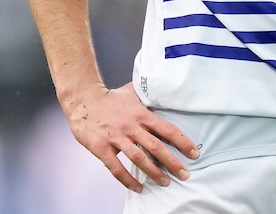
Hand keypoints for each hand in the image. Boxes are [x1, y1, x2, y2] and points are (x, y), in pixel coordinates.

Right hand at [63, 82, 199, 191]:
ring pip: (139, 158)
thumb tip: (161, 89)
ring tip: (165, 182)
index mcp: (140, 113)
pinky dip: (128, 180)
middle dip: (172, 162)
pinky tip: (138, 186)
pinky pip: (117, 168)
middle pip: (156, 146)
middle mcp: (131, 126)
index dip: (182, 142)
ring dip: (154, 172)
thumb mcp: (130, 93)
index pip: (166, 129)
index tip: (194, 153)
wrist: (82, 99)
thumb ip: (145, 95)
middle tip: (184, 174)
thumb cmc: (108, 98)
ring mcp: (116, 137)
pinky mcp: (102, 148)